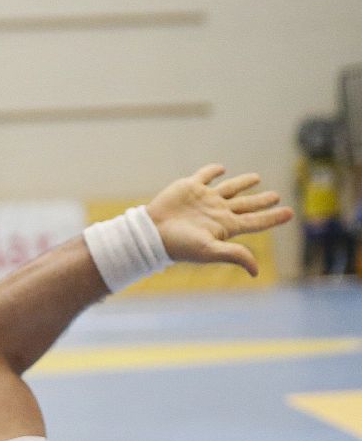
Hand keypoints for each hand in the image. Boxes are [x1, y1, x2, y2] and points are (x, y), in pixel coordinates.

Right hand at [145, 165, 292, 274]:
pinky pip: (205, 176)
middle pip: (246, 204)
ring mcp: (205, 199)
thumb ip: (234, 255)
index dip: (273, 217)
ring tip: (257, 177)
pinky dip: (213, 171)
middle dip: (262, 201)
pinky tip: (221, 168)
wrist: (151, 231)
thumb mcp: (209, 251)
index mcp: (225, 226)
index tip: (290, 213)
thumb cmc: (179, 244)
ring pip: (230, 189)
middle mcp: (218, 211)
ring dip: (243, 183)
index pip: (256, 221)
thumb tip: (256, 271)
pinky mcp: (190, 187)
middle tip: (276, 196)